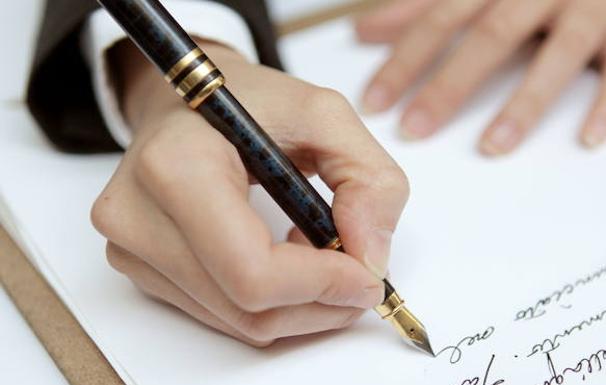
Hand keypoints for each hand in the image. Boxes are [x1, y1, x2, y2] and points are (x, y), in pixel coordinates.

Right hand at [91, 41, 408, 345]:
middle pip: (247, 307)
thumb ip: (367, 177)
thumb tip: (372, 255)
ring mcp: (131, 249)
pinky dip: (268, 302)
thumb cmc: (246, 101)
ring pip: (238, 322)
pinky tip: (282, 260)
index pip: (251, 271)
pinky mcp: (139, 269)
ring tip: (317, 255)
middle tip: (357, 273)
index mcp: (175, 167)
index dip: (321, 286)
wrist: (183, 103)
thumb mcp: (323, 114)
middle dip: (320, 302)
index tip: (366, 274)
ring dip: (298, 304)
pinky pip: (221, 315)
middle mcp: (137, 216)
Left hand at [357, 0, 605, 154]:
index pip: (439, 18)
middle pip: (490, 36)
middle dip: (450, 85)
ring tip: (492, 146)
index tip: (375, 103)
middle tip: (416, 129)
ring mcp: (588, 6)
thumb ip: (420, 7)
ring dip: (525, 102)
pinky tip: (586, 139)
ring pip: (557, 53)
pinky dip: (605, 104)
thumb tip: (364, 29)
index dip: (404, 61)